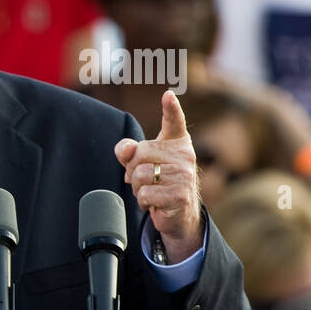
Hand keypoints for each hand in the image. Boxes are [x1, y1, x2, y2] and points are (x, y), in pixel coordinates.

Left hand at [114, 90, 203, 263]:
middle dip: (132, 170)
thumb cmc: (157, 183)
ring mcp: (185, 175)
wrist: (177, 214)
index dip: (171, 108)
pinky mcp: (180, 195)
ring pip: (139, 174)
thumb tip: (125, 149)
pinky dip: (144, 202)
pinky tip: (156, 203)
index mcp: (177, 143)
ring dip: (138, 188)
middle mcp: (185, 155)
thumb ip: (128, 151)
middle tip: (146, 180)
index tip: (168, 95)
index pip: (174, 122)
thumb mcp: (140, 164)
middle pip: (139, 153)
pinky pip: (145, 194)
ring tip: (152, 191)